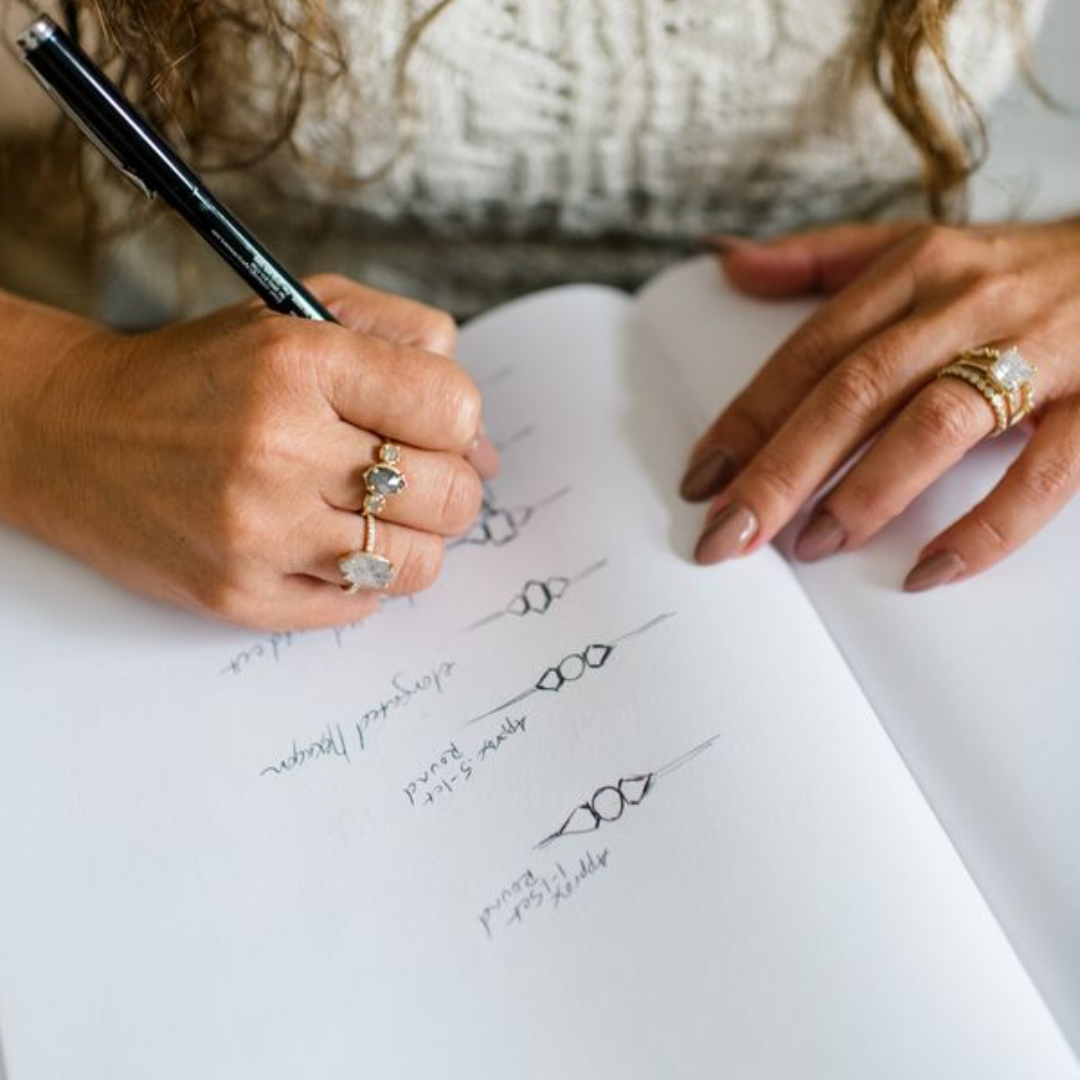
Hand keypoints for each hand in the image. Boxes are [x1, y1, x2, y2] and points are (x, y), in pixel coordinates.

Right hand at [4, 275, 497, 628]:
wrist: (75, 431)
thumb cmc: (204, 374)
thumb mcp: (301, 312)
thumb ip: (409, 346)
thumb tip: (483, 444)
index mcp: (300, 361)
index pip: (454, 409)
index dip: (457, 423)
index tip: (431, 429)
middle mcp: (279, 447)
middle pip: (451, 496)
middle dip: (446, 486)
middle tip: (409, 478)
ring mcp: (258, 530)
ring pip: (416, 563)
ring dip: (409, 539)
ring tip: (369, 515)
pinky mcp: (238, 594)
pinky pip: (357, 607)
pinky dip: (356, 578)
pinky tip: (321, 543)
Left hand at [681, 218, 1079, 589]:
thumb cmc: (1019, 267)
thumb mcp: (920, 246)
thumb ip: (821, 260)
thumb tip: (730, 262)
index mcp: (914, 269)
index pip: (810, 352)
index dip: (749, 419)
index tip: (700, 480)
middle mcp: (966, 303)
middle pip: (854, 390)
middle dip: (781, 469)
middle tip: (728, 535)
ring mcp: (1038, 349)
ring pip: (934, 423)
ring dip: (865, 491)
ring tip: (812, 545)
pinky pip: (1042, 474)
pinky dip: (986, 526)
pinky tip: (930, 571)